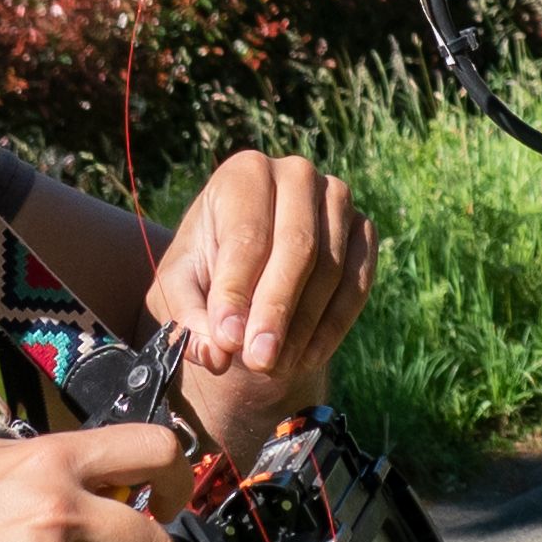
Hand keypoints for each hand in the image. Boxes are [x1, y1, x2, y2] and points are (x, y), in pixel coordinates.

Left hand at [148, 151, 378, 437]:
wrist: (248, 266)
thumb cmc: (206, 270)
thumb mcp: (179, 289)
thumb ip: (188, 317)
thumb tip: (216, 350)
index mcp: (244, 173)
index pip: (246, 236)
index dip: (236, 293)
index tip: (227, 341)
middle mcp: (296, 175)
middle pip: (297, 248)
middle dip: (277, 311)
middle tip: (259, 362)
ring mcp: (337, 199)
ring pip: (331, 268)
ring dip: (304, 326)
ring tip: (275, 368)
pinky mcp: (363, 229)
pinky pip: (358, 281)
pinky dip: (334, 325)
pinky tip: (307, 358)